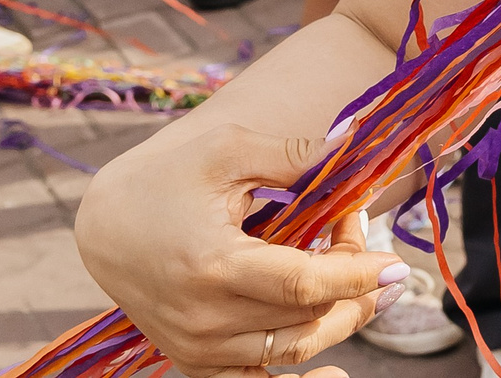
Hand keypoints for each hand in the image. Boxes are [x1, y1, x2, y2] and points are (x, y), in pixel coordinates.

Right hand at [73, 123, 402, 377]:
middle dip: (354, 280)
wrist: (107, 226)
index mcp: (213, 265)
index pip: (304, 283)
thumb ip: (293, 156)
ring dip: (339, 314)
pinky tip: (336, 375)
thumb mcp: (227, 151)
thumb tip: (356, 145)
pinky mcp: (195, 361)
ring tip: (357, 273)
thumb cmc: (169, 179)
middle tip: (364, 236)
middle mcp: (204, 319)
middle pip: (308, 315)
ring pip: (294, 346)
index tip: (394, 262)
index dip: (357, 273)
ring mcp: (199, 347)